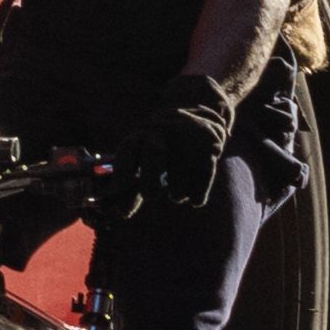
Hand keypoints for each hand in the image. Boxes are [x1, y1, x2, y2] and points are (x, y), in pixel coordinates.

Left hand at [115, 91, 235, 222]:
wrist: (199, 117)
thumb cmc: (162, 146)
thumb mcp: (142, 156)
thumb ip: (131, 184)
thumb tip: (120, 213)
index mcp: (140, 134)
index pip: (127, 151)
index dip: (123, 171)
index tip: (123, 187)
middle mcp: (162, 132)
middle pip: (154, 155)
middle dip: (150, 184)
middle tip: (151, 195)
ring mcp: (187, 139)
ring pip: (179, 178)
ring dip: (176, 194)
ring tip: (175, 192)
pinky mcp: (209, 149)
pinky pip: (202, 182)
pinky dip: (196, 196)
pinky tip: (193, 198)